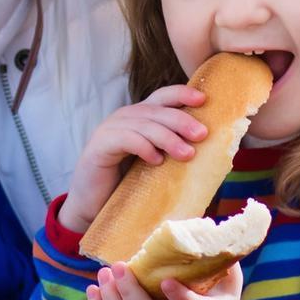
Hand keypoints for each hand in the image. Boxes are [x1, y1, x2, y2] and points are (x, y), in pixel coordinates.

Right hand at [59, 85, 207, 231]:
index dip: (181, 94)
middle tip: (202, 135)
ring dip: (168, 138)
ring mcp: (108, 130)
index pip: (161, 97)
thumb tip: (208, 154)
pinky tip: (156, 161)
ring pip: (143, 124)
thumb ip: (171, 153)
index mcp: (138, 118)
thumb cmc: (125, 186)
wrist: (92, 205)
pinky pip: (125, 139)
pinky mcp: (98, 146)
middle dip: (181, 120)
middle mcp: (123, 119)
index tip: (204, 99)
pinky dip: (144, 147)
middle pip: (155, 109)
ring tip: (186, 154)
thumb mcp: (153, 164)